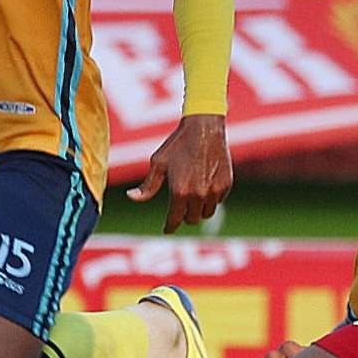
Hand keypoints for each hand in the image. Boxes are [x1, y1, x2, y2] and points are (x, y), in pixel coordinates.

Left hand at [125, 114, 231, 232]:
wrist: (204, 128)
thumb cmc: (177, 143)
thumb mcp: (158, 163)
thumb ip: (147, 186)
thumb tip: (131, 197)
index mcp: (179, 191)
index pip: (174, 220)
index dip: (169, 227)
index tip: (167, 229)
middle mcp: (198, 194)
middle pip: (191, 219)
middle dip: (184, 216)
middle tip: (180, 208)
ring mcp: (214, 191)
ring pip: (206, 213)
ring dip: (198, 209)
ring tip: (192, 197)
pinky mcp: (226, 185)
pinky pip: (217, 201)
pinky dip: (211, 198)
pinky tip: (204, 185)